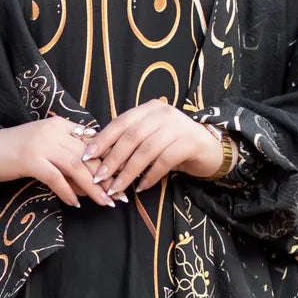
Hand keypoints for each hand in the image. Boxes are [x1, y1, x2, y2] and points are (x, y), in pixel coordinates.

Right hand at [0, 115, 118, 207]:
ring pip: (76, 166)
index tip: (121, 178)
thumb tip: (94, 178)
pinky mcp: (30, 160)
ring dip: (93, 187)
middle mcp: (53, 131)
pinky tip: (75, 204)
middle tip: (119, 195)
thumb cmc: (18, 152)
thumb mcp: (47, 145)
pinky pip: (55, 178)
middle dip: (106, 177)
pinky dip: (67, 191)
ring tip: (105, 202)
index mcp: (60, 124)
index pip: (91, 143)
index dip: (108, 161)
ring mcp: (41, 145)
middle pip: (87, 155)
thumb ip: (68, 154)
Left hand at [80, 99, 224, 194]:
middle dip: (112, 159)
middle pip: (131, 137)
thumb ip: (130, 141)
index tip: (87, 157)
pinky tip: (140, 188)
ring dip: (128, 172)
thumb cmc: (173, 145)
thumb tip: (99, 157)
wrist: (210, 149)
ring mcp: (178, 127)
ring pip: (146, 151)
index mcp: (149, 109)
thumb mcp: (150, 138)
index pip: (120, 122)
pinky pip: (164, 161)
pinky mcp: (189, 143)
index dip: (103, 140)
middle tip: (99, 177)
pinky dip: (150, 176)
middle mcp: (163, 113)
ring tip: (116, 188)